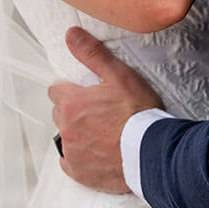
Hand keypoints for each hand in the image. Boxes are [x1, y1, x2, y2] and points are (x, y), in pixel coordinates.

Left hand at [49, 27, 161, 193]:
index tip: (89, 93)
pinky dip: (81, 157)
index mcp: (72, 103)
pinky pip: (70, 162)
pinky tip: (99, 152)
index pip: (56, 90)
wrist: (152, 152)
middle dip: (75, 110)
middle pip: (60, 113)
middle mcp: (66, 128)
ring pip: (66, 137)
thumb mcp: (120, 75)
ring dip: (78, 133)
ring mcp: (71, 152)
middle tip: (100, 112)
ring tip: (103, 132)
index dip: (73, 89)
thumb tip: (71, 35)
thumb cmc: (139, 113)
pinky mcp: (79, 173)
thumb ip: (92, 53)